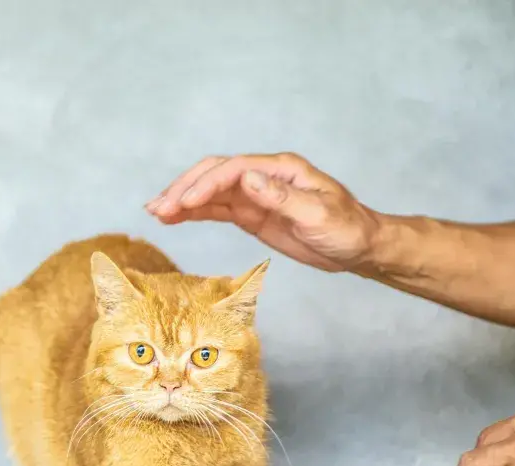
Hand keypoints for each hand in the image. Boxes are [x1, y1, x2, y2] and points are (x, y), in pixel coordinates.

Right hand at [146, 153, 383, 271]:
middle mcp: (263, 177)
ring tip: (155, 212)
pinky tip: (172, 218)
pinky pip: (216, 210)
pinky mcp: (251, 214)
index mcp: (281, 169)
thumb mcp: (319, 215)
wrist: (360, 247)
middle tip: (158, 208)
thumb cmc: (347, 228)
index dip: (206, 185)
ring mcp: (255, 195)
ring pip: (210, 192)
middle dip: (184, 188)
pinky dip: (193, 213)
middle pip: (214, 174)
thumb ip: (282, 197)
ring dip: (182, 200)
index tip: (185, 204)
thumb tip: (247, 178)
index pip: (234, 169)